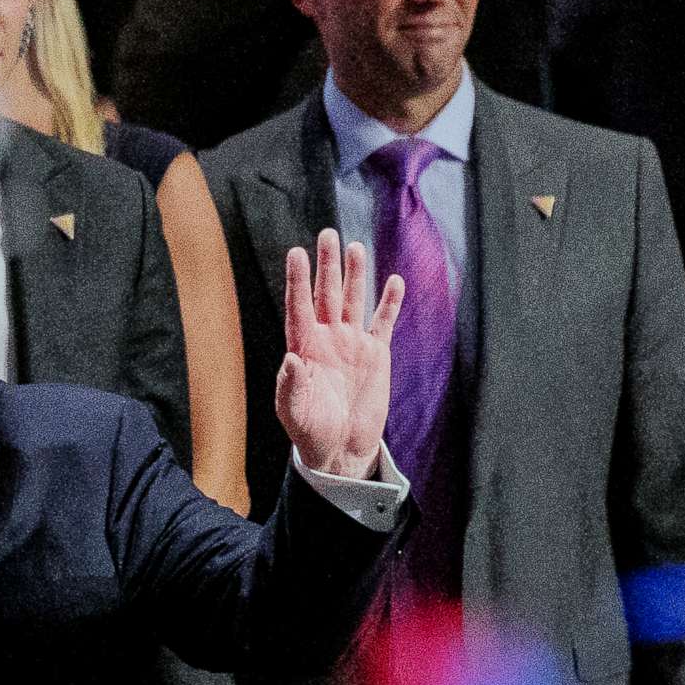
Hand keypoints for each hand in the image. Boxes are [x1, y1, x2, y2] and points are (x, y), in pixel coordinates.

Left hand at [277, 229, 403, 480]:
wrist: (340, 449)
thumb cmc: (310, 432)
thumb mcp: (295, 412)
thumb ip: (291, 385)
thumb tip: (290, 357)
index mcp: (304, 349)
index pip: (299, 307)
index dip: (298, 281)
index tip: (295, 253)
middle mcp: (327, 339)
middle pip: (326, 294)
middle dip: (327, 265)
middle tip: (327, 234)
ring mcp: (352, 343)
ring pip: (354, 300)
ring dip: (355, 275)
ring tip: (355, 247)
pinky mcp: (376, 353)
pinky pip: (383, 321)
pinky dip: (390, 303)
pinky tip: (394, 281)